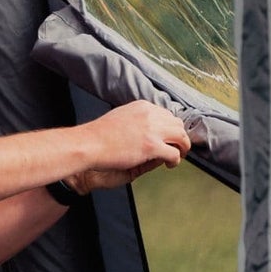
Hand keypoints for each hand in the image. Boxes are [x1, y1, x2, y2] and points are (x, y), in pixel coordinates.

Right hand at [67, 100, 190, 193]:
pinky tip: (169, 164)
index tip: (169, 137)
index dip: (170, 128)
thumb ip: (138, 122)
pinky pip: (174, 154)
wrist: (88, 144)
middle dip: (179, 137)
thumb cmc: (99, 136)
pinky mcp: (152, 146)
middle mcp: (150, 115)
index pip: (167, 114)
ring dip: (182, 148)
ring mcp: (152, 130)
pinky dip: (175, 160)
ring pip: (181, 137)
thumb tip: (152, 131)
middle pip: (177, 124)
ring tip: (176, 157)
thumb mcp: (121, 119)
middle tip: (177, 147)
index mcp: (142, 107)